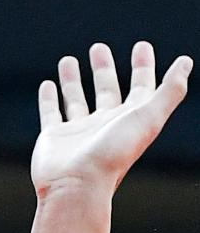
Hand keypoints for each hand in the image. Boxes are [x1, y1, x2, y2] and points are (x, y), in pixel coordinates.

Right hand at [30, 42, 191, 199]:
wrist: (77, 186)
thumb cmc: (113, 153)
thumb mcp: (148, 118)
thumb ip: (169, 91)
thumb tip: (186, 62)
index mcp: (130, 121)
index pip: (141, 89)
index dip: (144, 67)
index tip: (142, 46)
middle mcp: (105, 125)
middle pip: (107, 91)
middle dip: (104, 69)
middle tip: (99, 47)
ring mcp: (78, 131)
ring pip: (76, 100)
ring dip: (73, 80)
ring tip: (68, 59)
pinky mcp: (54, 136)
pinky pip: (51, 112)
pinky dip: (49, 98)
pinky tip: (48, 84)